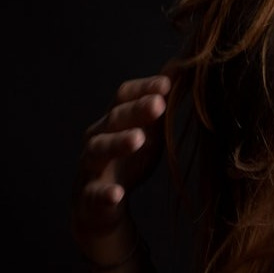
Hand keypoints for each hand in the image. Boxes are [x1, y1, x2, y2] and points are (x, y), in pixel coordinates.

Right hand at [70, 74, 170, 262]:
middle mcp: (98, 137)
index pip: (124, 96)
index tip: (167, 83)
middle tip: (159, 104)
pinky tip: (117, 194)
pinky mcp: (89, 197)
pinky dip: (105, 193)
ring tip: (138, 139)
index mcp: (113, 120)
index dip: (143, 88)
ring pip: (98, 150)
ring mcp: (90, 167)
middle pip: (114, 118)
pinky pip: (94, 195)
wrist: (100, 206)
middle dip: (136, 110)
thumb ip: (161, 103)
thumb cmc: (129, 160)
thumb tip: (185, 66)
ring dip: (118, 143)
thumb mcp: (150, 130)